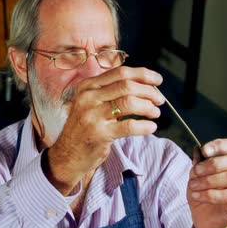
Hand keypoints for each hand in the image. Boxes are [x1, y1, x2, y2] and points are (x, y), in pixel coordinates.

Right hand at [46, 66, 163, 193]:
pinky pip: (129, 126)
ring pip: (129, 102)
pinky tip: (150, 127)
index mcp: (87, 86)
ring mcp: (92, 115)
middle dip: (149, 91)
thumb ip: (110, 91)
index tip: (157, 80)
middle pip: (127, 85)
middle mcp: (88, 98)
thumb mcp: (91, 103)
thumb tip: (143, 83)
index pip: (120, 73)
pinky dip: (144, 126)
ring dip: (148, 107)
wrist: (67, 154)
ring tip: (154, 113)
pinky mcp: (98, 134)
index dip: (143, 74)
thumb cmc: (85, 128)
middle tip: (159, 100)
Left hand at [188, 139, 226, 227]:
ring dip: (208, 180)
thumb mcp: (197, 175)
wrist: (203, 215)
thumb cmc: (203, 191)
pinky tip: (197, 195)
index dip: (219, 146)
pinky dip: (209, 194)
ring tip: (193, 185)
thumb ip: (200, 162)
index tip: (204, 150)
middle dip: (212, 164)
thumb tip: (198, 150)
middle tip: (196, 171)